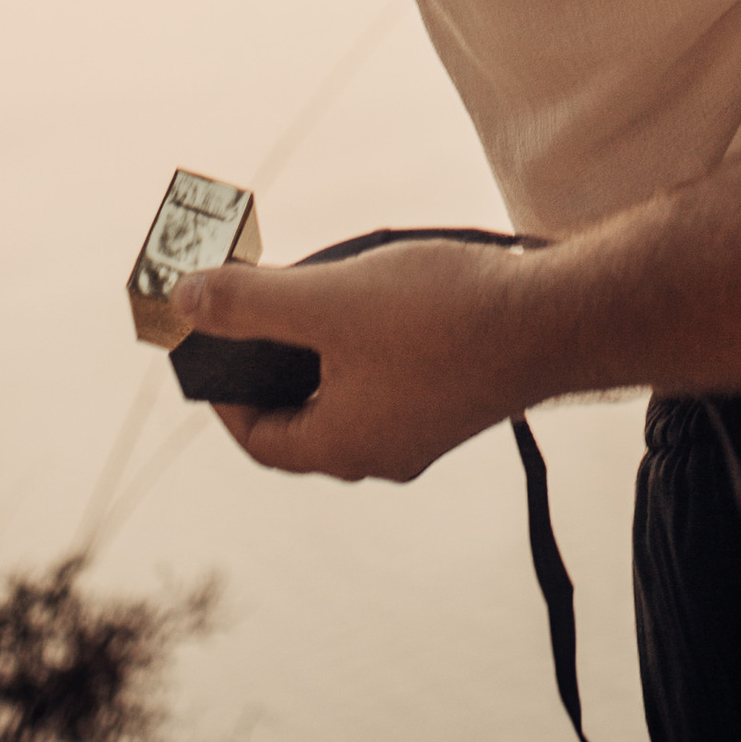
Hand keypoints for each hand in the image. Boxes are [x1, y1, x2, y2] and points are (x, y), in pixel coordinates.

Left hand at [171, 238, 532, 482]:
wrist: (556, 317)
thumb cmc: (441, 317)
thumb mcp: (330, 303)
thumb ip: (254, 304)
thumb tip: (184, 300)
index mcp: (343, 447)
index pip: (260, 439)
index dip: (225, 392)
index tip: (211, 341)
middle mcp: (382, 452)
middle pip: (304, 417)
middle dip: (276, 362)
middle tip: (260, 306)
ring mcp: (424, 428)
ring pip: (349, 395)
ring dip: (325, 348)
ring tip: (317, 289)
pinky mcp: (456, 398)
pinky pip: (389, 380)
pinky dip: (367, 344)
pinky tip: (380, 294)